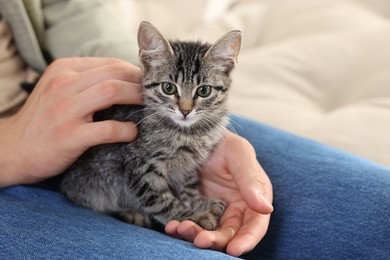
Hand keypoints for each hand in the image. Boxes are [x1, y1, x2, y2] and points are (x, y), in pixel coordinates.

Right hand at [0, 58, 141, 186]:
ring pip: (111, 92)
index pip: (109, 63)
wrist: (12, 149)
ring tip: (148, 107)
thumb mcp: (58, 90)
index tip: (147, 83)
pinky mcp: (69, 136)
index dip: (134, 72)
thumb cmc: (43, 119)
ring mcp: (65, 110)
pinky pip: (107, 129)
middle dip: (140, 82)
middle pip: (114, 73)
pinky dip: (126, 130)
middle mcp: (63, 85)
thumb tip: (125, 80)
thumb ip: (85, 81)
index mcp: (63, 70)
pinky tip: (132, 132)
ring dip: (137, 98)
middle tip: (154, 94)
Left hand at [165, 131, 272, 256]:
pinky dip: (181, 227)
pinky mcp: (196, 209)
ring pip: (209, 231)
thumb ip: (250, 180)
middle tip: (200, 240)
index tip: (233, 249)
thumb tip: (266, 208)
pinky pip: (191, 223)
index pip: (255, 224)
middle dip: (216, 240)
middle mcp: (235, 208)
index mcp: (253, 197)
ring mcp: (214, 210)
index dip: (247, 240)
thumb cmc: (224, 142)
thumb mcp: (239, 153)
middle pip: (230, 233)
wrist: (195, 135)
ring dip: (196, 234)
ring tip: (181, 228)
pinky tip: (172, 226)